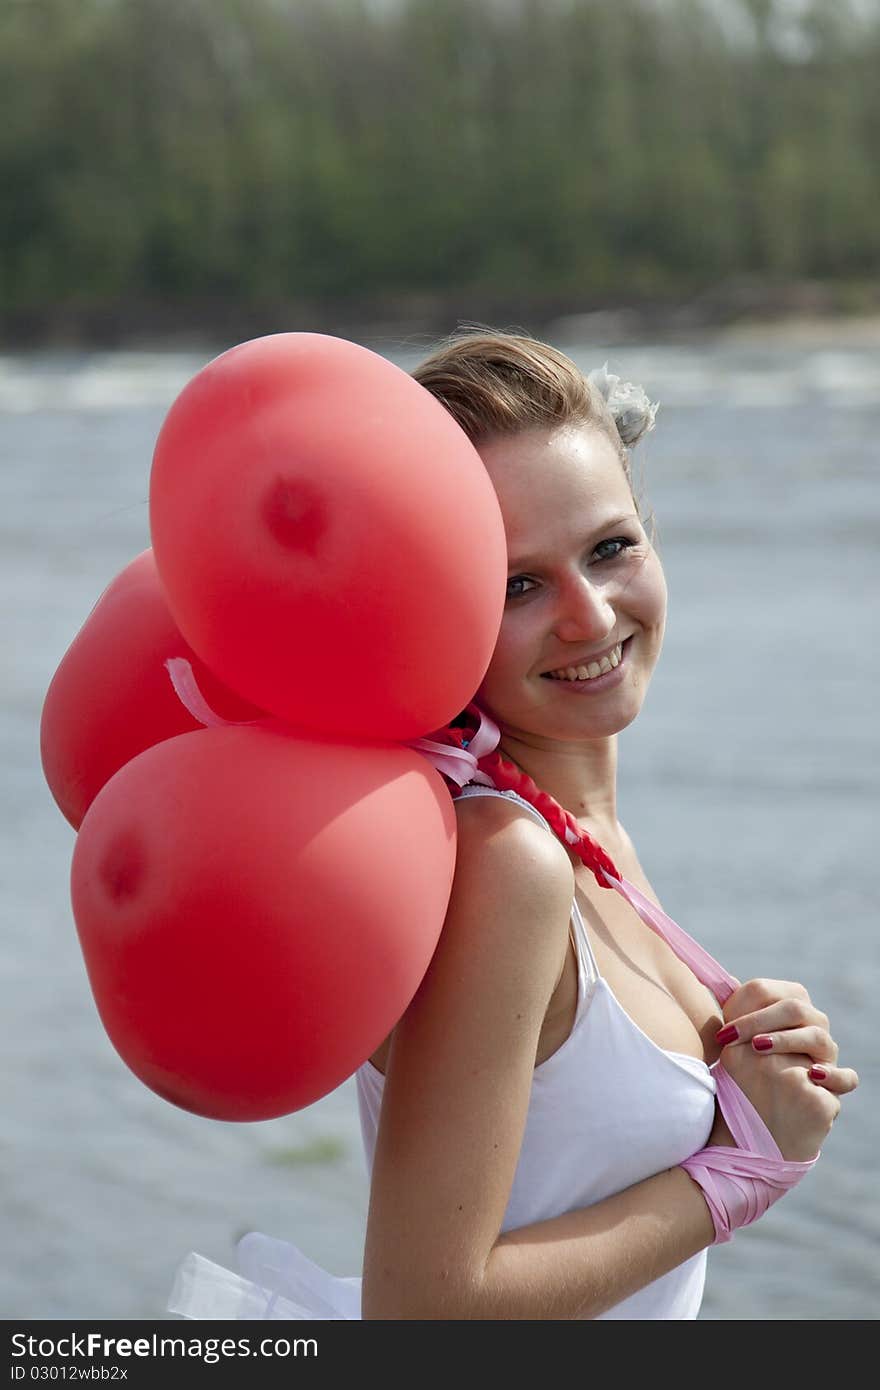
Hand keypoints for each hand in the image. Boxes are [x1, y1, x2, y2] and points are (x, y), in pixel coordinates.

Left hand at [716, 978, 858, 1100]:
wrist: (766, 1102)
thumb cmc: (750, 1060)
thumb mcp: (739, 1035)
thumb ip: (734, 1008)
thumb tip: (727, 979)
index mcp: (791, 1002)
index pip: (768, 991)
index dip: (743, 1006)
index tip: (722, 1029)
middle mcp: (814, 1022)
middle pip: (794, 1009)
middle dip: (759, 1020)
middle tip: (731, 1037)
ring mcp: (828, 1051)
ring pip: (817, 1036)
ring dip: (787, 1039)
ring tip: (758, 1047)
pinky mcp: (837, 1081)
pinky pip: (846, 1077)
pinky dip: (833, 1074)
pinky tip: (813, 1074)